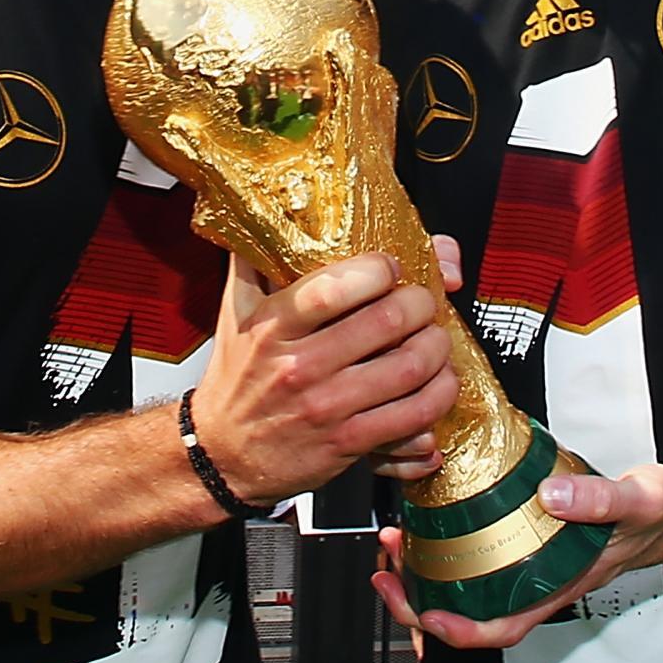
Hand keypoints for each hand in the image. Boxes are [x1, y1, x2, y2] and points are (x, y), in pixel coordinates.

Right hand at [188, 252, 457, 506]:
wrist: (222, 455)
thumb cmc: (235, 380)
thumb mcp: (234, 313)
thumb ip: (254, 259)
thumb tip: (267, 206)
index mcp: (274, 327)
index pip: (334, 287)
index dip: (378, 269)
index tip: (390, 266)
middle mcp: (301, 366)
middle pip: (386, 322)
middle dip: (420, 303)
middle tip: (423, 300)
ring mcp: (327, 407)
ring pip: (408, 368)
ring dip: (436, 347)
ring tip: (435, 337)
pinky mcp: (348, 443)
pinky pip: (412, 415)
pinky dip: (439, 394)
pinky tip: (440, 381)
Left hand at [372, 458, 662, 649]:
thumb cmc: (661, 511)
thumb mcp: (636, 500)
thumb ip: (598, 498)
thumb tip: (553, 496)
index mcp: (562, 584)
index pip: (505, 626)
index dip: (462, 629)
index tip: (427, 612)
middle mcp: (541, 581)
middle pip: (474, 612)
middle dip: (422, 599)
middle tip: (388, 571)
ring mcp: (534, 564)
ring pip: (472, 584)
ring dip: (429, 570)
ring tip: (397, 542)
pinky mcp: (530, 539)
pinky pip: (483, 554)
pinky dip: (451, 542)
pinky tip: (435, 517)